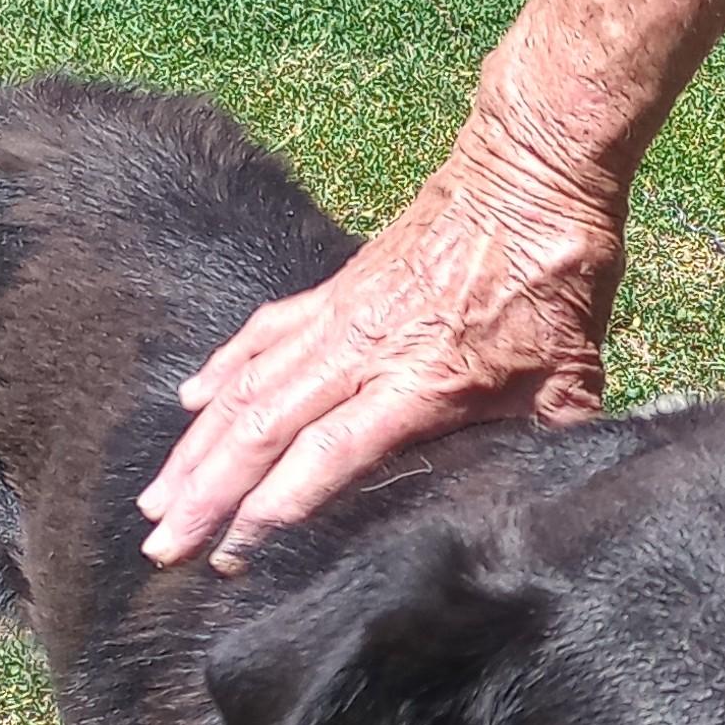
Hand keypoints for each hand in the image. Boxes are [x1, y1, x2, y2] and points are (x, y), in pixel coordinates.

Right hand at [137, 131, 624, 571]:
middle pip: (264, 430)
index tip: (232, 553)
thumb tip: (538, 512)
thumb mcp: (567, 383)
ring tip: (156, 499)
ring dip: (196, 448)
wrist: (533, 171)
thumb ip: (541, 450)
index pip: (328, 455)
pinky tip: (190, 403)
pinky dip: (222, 371)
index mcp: (420, 383)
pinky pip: (262, 335)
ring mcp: (340, 315)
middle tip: (163, 547)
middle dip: (207, 495)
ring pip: (248, 387)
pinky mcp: (334, 287)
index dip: (275, 508)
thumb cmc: (556, 281)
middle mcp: (363, 350)